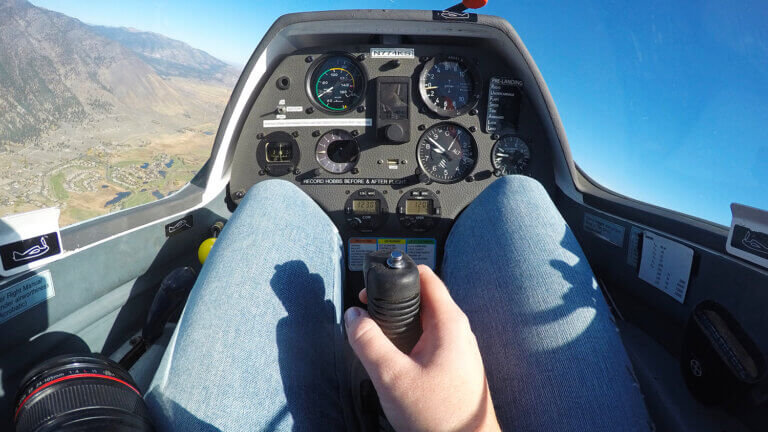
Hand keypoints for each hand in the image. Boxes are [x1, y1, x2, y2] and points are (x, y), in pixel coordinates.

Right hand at [345, 265, 499, 431]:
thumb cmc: (439, 418)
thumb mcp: (392, 377)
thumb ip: (368, 342)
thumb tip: (352, 317)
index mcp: (449, 322)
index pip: (424, 276)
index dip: (395, 274)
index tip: (372, 286)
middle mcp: (458, 330)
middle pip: (422, 297)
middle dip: (392, 303)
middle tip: (368, 317)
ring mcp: (459, 348)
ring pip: (424, 322)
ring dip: (399, 326)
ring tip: (378, 342)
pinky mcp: (455, 365)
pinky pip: (429, 341)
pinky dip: (409, 343)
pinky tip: (395, 362)